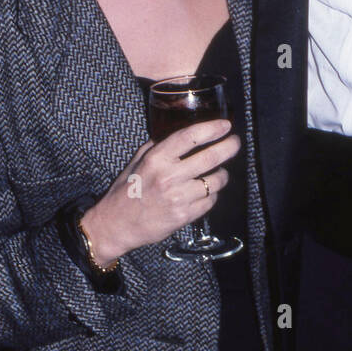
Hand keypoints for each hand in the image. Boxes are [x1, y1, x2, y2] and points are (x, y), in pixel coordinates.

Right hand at [79, 120, 240, 266]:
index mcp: (156, 159)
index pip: (190, 137)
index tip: (225, 125)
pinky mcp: (184, 216)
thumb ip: (159, 146)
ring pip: (216, 180)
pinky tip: (206, 192)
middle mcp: (169, 177)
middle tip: (235, 142)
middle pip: (211, 156)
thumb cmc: (126, 191)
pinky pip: (210, 201)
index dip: (212, 128)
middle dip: (229, 146)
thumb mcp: (138, 161)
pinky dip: (212, 195)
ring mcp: (178, 198)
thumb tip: (184, 134)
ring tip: (220, 172)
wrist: (116, 225)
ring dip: (223, 174)